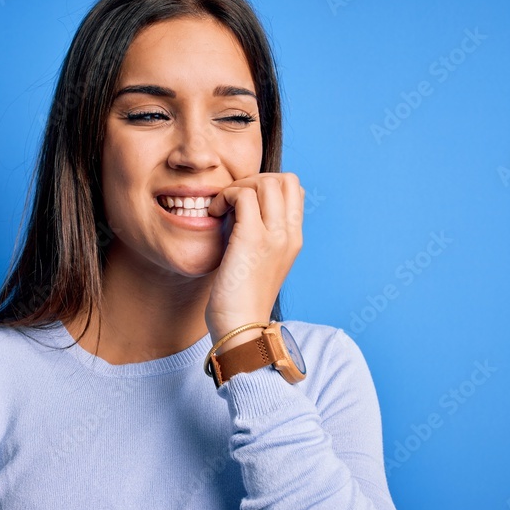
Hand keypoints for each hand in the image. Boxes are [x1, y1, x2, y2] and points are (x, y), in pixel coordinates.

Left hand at [204, 173, 304, 351]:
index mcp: (293, 239)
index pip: (294, 190)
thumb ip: (258, 234)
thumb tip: (241, 207)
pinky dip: (225, 196)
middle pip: (285, 179)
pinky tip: (214, 214)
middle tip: (232, 201)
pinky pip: (244, 195)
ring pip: (266, 182)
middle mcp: (289, 235)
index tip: (244, 203)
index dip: (267, 185)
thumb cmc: (241, 299)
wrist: (241, 329)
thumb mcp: (258, 261)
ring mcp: (274, 236)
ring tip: (222, 207)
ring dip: (239, 187)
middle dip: (254, 180)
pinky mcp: (252, 240)